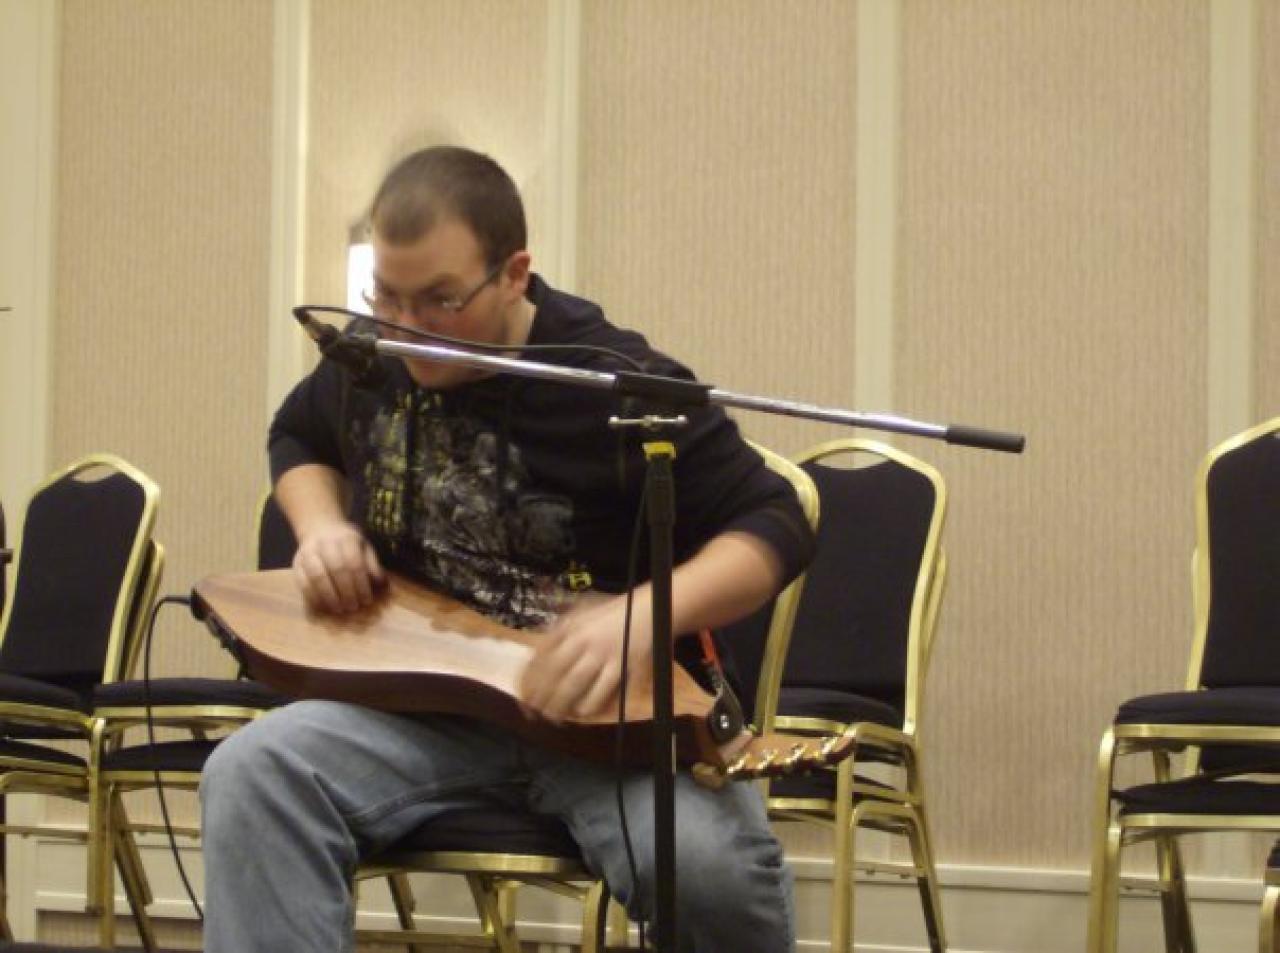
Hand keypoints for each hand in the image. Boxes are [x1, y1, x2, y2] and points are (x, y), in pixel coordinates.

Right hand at [292, 518, 384, 614]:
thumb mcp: (364, 547)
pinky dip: (313, 597)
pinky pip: (303, 583)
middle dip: (346, 592)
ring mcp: (308, 553)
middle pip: (336, 570)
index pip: (354, 563)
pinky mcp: (296, 564)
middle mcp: (325, 543)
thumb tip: (380, 584)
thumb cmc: (347, 542)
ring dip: (329, 596)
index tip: (366, 600)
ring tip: (339, 609)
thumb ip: (372, 564)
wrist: (320, 527)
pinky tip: (323, 607)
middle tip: (353, 607)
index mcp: (346, 538)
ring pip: (317, 576)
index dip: (361, 584)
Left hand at [519, 593, 652, 722]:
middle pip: (553, 672)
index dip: (528, 678)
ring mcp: (602, 652)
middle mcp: (582, 638)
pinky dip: (589, 704)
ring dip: (560, 704)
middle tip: (532, 712)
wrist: (649, 607)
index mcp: (569, 625)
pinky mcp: (621, 665)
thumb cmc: (615, 612)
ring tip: (553, 717)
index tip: (522, 695)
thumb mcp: (582, 611)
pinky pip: (601, 691)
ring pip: (573, 684)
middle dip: (540, 696)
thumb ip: (560, 630)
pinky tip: (582, 712)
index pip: (539, 655)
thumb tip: (537, 652)